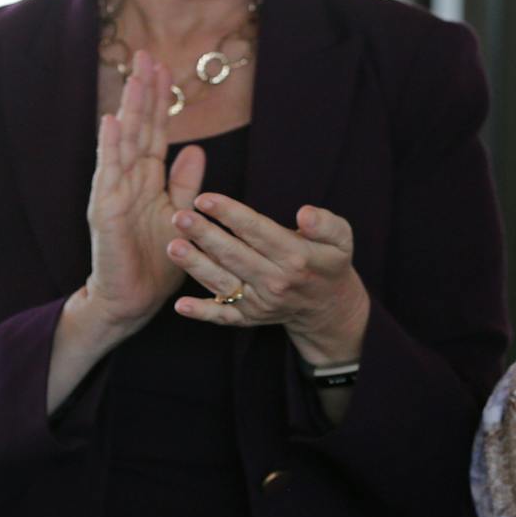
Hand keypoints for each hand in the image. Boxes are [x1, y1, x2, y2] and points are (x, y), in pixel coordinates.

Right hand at [76, 52, 206, 338]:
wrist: (132, 299)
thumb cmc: (155, 260)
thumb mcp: (179, 215)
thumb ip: (184, 183)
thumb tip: (196, 149)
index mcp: (147, 180)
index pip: (155, 132)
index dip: (160, 101)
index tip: (165, 67)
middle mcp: (128, 180)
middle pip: (138, 128)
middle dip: (144, 92)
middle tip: (148, 55)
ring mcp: (113, 192)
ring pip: (123, 142)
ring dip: (129, 108)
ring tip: (134, 77)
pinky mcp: (105, 210)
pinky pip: (108, 174)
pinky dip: (110, 147)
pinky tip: (112, 121)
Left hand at [169, 194, 370, 363]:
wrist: (327, 307)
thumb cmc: (328, 262)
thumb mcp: (342, 239)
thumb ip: (326, 224)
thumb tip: (304, 213)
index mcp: (297, 258)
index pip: (259, 231)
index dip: (231, 214)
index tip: (205, 198)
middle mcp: (276, 282)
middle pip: (235, 255)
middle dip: (205, 235)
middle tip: (179, 216)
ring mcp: (260, 303)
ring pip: (222, 282)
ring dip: (196, 266)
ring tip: (173, 246)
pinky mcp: (248, 318)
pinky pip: (222, 317)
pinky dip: (202, 313)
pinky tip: (181, 305)